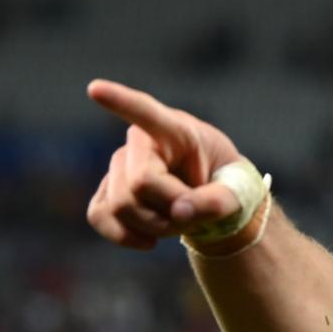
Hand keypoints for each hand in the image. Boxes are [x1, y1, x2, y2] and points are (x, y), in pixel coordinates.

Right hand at [86, 79, 244, 249]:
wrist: (212, 201)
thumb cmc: (225, 186)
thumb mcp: (236, 193)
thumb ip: (216, 202)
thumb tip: (179, 212)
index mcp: (176, 129)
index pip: (145, 111)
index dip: (120, 101)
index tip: (95, 89)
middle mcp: (140, 142)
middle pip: (141, 183)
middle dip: (171, 211)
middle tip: (194, 215)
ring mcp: (119, 166)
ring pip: (122, 205)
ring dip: (155, 226)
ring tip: (179, 222)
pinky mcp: (108, 191)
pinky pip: (99, 215)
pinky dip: (124, 236)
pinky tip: (148, 242)